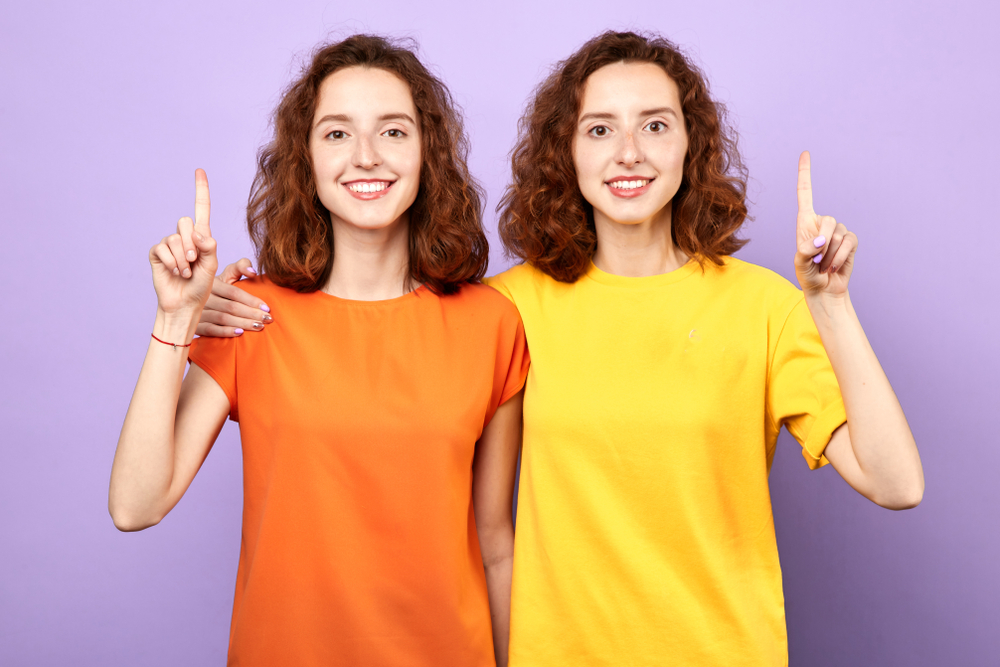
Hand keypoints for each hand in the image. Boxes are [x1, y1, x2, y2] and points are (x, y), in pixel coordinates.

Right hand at [148, 169, 218, 314]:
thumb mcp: (212, 266)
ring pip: (175, 237)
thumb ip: (209, 247)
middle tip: (194, 261)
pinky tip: (175, 272)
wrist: (185, 304)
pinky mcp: (157, 253)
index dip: (200, 190)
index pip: (201, 209)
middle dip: (191, 243)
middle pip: (185, 222)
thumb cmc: (201, 287)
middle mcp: (185, 238)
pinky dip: (171, 262)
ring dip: (183, 258)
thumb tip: (197, 232)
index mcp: (202, 237)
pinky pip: (162, 248)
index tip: (199, 170)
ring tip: (186, 271)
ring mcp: (169, 245)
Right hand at [195, 259, 273, 337]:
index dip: (252, 300)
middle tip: (268, 319)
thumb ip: (242, 266)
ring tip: (259, 326)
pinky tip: (240, 333)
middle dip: (252, 314)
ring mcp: (199, 311)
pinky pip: (212, 330)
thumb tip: (253, 272)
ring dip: (243, 323)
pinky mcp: (197, 325)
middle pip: (231, 307)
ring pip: (223, 319)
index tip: (267, 308)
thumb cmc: (222, 287)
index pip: (234, 292)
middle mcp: (203, 297)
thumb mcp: (229, 273)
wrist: (199, 300)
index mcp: (212, 283)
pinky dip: (226, 332)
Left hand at [794, 151, 857, 297]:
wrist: (824, 289)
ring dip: (830, 254)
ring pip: (838, 233)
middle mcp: (821, 222)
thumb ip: (805, 252)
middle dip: (823, 242)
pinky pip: (849, 242)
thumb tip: (822, 241)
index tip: (805, 153)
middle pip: (828, 220)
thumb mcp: (800, 265)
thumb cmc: (807, 275)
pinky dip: (841, 256)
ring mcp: (838, 230)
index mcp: (805, 222)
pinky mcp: (850, 240)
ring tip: (824, 265)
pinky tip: (835, 265)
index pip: (805, 193)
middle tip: (817, 260)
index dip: (805, 173)